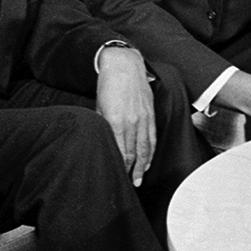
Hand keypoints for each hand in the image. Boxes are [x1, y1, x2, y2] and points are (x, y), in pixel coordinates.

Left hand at [96, 46, 155, 186]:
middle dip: (131, 171)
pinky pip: (152, 137)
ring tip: (139, 180)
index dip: (120, 167)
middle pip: (133, 153)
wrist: (124, 65)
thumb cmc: (107, 85)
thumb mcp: (99, 107)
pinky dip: (151, 151)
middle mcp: (131, 122)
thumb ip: (103, 127)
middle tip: (130, 185)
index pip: (120, 151)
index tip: (117, 177)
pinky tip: (148, 161)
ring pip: (145, 148)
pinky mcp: (150, 114)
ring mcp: (143, 118)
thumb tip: (105, 143)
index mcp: (115, 122)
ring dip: (142, 166)